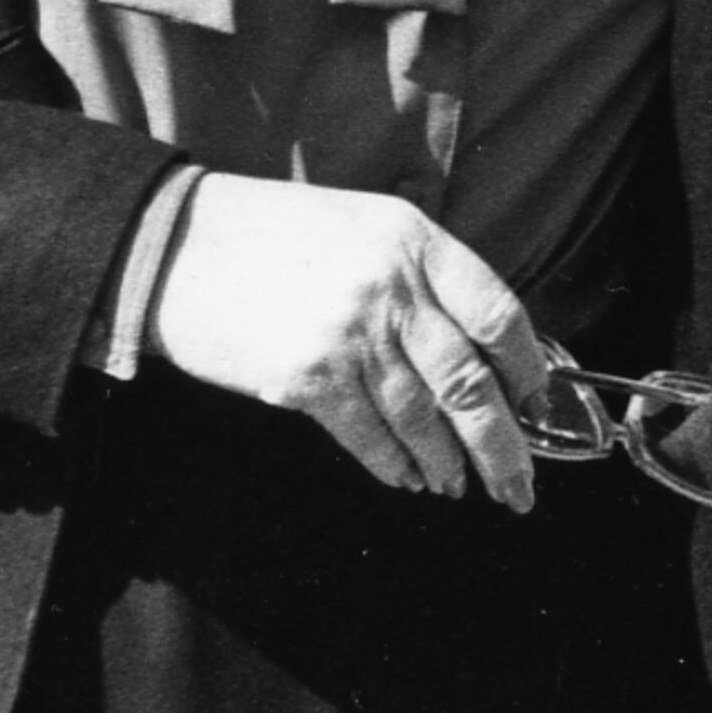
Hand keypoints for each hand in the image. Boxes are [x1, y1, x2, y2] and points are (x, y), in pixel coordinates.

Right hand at [146, 176, 545, 511]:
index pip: (498, 313)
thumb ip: (422, 276)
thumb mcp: (364, 226)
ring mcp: (350, 335)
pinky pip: (368, 436)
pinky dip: (393, 464)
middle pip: (470, 381)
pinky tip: (408, 478)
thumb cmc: (273, 236)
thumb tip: (477, 347)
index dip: (526, 369)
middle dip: (502, 444)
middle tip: (518, 485)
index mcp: (415, 240)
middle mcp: (392, 287)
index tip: (535, 405)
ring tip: (459, 486)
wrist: (176, 248)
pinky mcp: (306, 379)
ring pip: (422, 418)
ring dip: (448, 462)